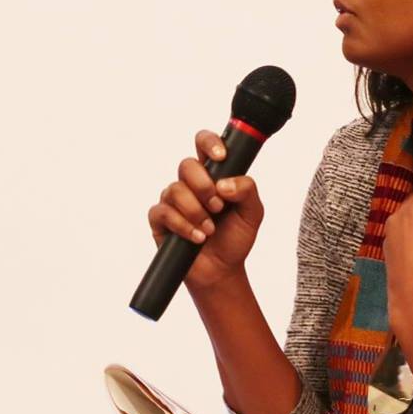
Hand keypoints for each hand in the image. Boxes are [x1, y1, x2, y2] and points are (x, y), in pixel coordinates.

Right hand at [147, 129, 264, 293]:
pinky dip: (183, 226)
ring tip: (210, 230)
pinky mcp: (160, 220)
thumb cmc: (235, 238)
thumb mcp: (252, 213)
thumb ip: (247, 190)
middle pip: (186, 165)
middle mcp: (190, 184)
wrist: (221, 270)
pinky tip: (198, 237)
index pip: (204, 144)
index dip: (210, 143)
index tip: (221, 157)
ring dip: (196, 211)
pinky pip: (163, 212)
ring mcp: (173, 200)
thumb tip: (224, 183)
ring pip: (175, 190)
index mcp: (213, 175)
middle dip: (203, 186)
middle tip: (218, 207)